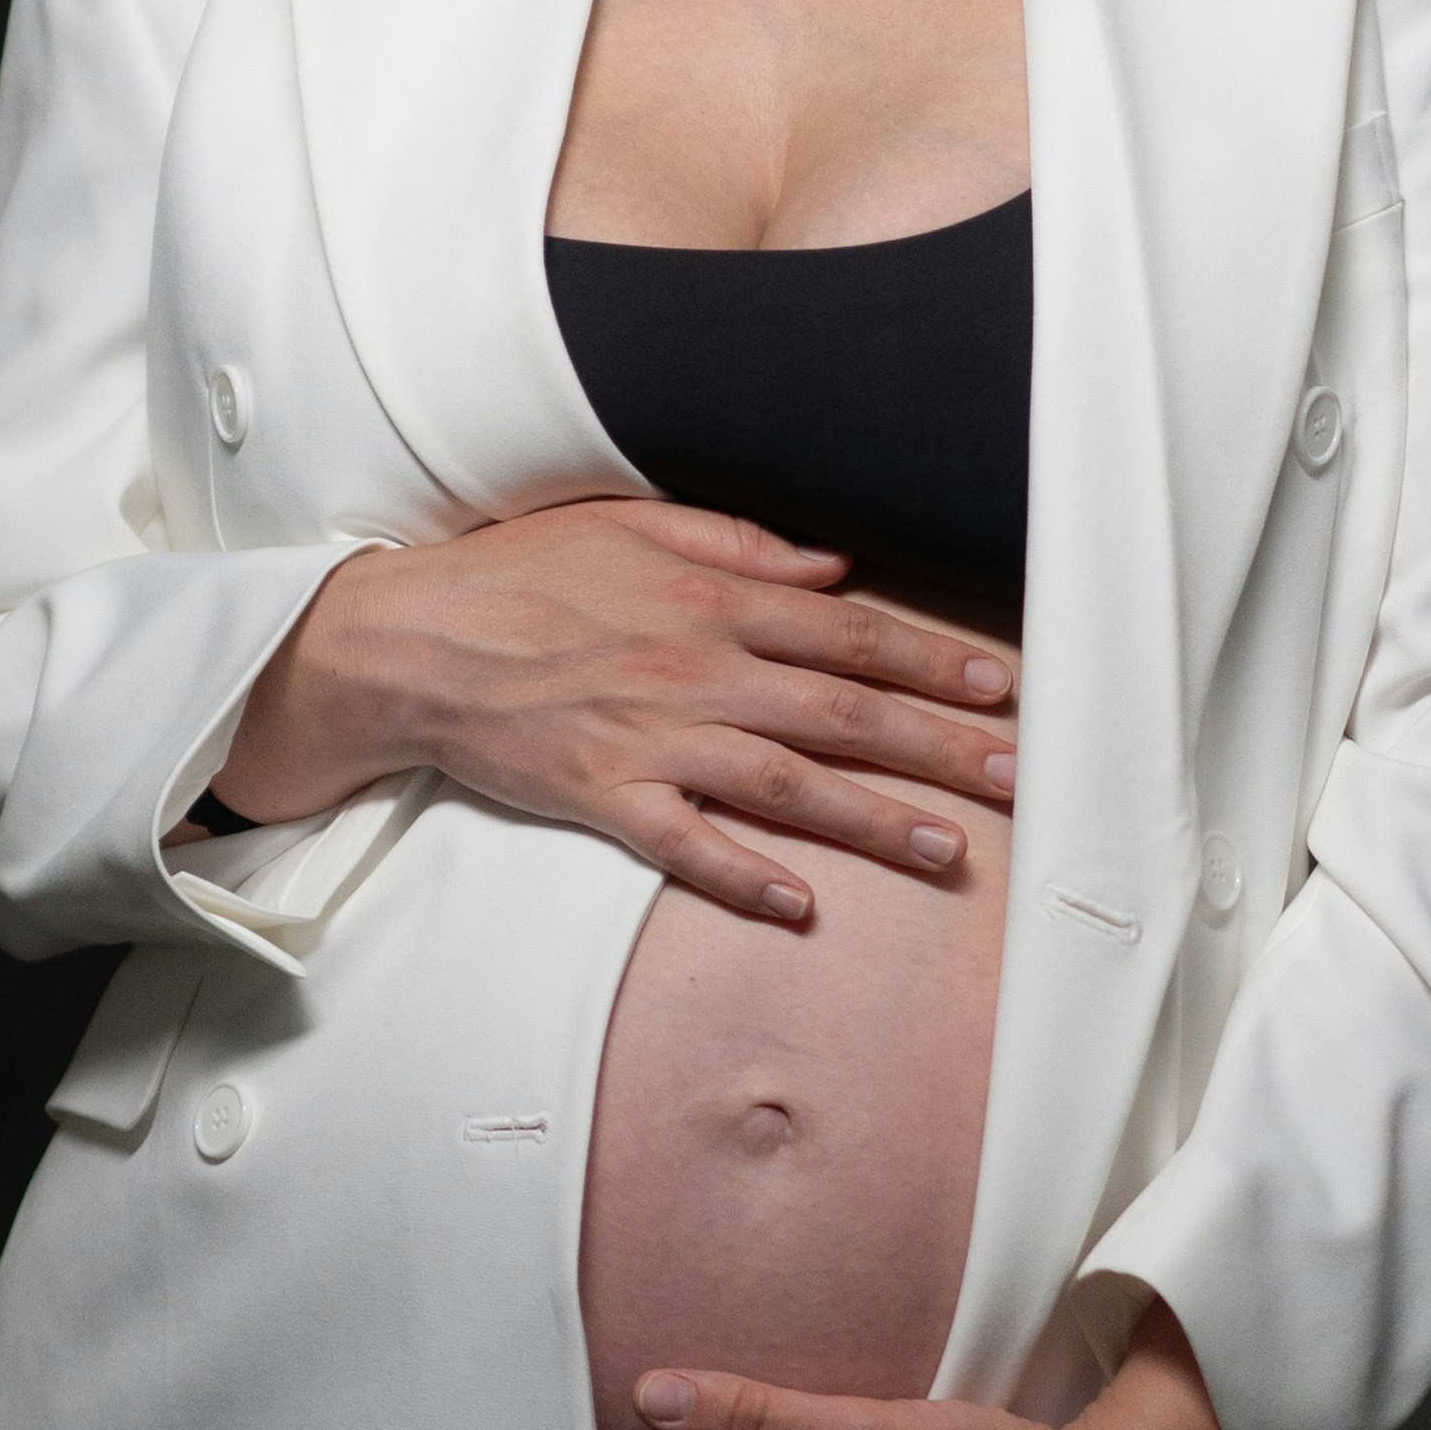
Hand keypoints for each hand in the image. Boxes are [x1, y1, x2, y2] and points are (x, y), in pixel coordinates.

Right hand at [214, 499, 1018, 922]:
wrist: (410, 639)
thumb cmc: (519, 574)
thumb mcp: (631, 523)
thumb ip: (740, 542)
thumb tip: (831, 565)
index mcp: (712, 596)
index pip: (849, 632)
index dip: (933, 661)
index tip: (1001, 688)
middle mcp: (698, 668)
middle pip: (843, 711)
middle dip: (941, 745)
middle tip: (1020, 777)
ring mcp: (653, 738)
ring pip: (788, 783)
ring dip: (875, 819)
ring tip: (949, 850)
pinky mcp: (604, 797)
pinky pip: (688, 845)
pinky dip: (745, 877)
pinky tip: (804, 906)